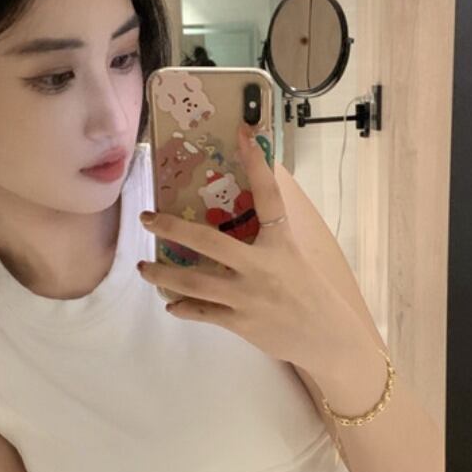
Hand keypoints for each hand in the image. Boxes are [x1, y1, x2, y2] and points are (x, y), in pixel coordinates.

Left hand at [137, 122, 359, 370]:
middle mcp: (261, 267)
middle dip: (172, 228)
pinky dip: (183, 308)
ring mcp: (248, 297)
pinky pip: (203, 313)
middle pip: (208, 242)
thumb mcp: (294, 256)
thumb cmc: (310, 294)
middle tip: (146, 218)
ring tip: (143, 267)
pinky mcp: (241, 323)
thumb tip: (239, 218)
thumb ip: (269, 237)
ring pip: (194, 282)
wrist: (328, 338)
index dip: (256, 163)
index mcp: (280, 243)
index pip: (268, 196)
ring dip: (163, 274)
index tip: (242, 133)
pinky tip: (170, 303)